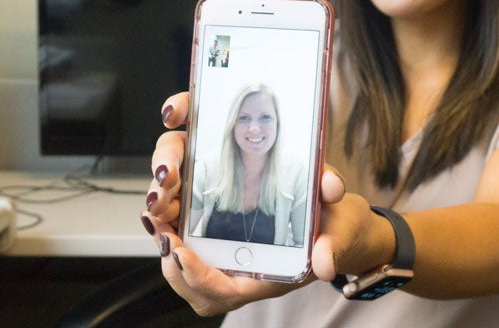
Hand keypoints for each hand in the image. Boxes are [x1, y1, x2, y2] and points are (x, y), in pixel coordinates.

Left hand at [142, 92, 350, 315]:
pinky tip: (165, 206)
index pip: (223, 292)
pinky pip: (188, 247)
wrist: (339, 224)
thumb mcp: (342, 230)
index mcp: (270, 276)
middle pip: (194, 283)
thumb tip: (325, 262)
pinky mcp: (224, 243)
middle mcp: (246, 273)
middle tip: (159, 226)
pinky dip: (172, 229)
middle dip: (170, 259)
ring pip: (185, 266)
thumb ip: (334, 244)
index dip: (198, 278)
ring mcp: (232, 260)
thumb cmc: (338, 229)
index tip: (181, 251)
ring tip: (156, 215)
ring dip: (165, 242)